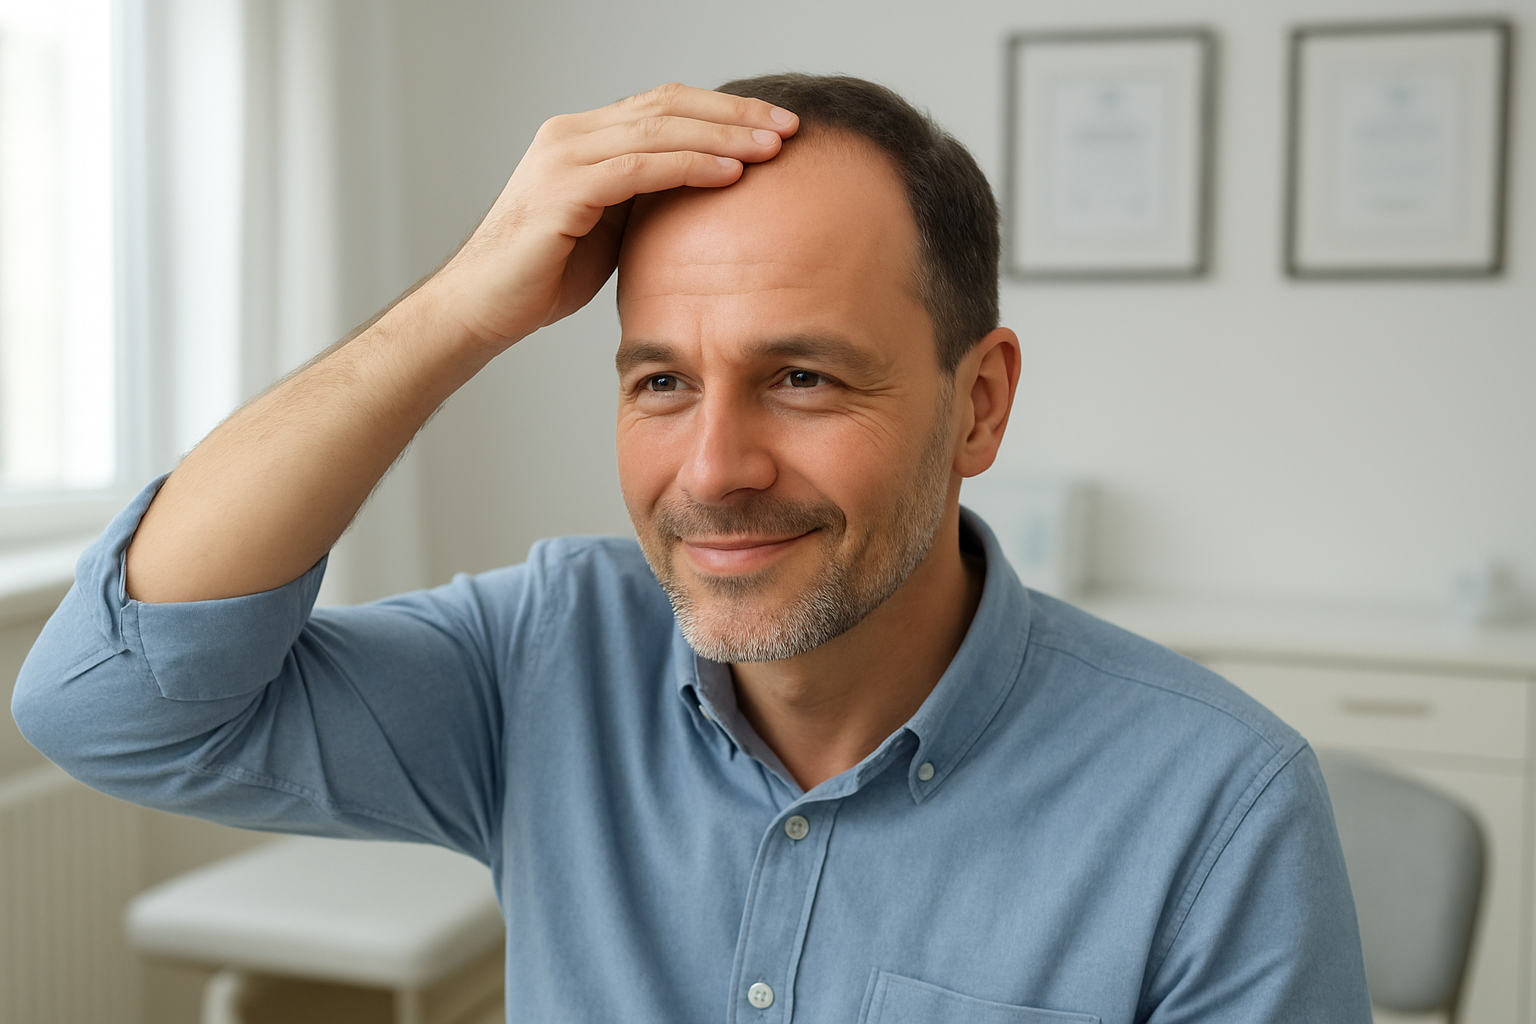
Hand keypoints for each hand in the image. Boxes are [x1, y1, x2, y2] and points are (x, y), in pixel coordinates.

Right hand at [424, 83, 797, 351]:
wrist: (482, 308)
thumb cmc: (542, 276)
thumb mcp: (608, 228)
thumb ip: (645, 200)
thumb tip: (704, 194)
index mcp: (583, 137)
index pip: (666, 106)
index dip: (724, 110)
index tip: (775, 124)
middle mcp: (571, 134)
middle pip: (670, 105)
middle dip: (736, 113)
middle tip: (790, 126)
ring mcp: (565, 156)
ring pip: (660, 129)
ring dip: (724, 134)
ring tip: (773, 145)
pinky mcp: (564, 189)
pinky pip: (641, 167)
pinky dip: (690, 166)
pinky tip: (730, 172)